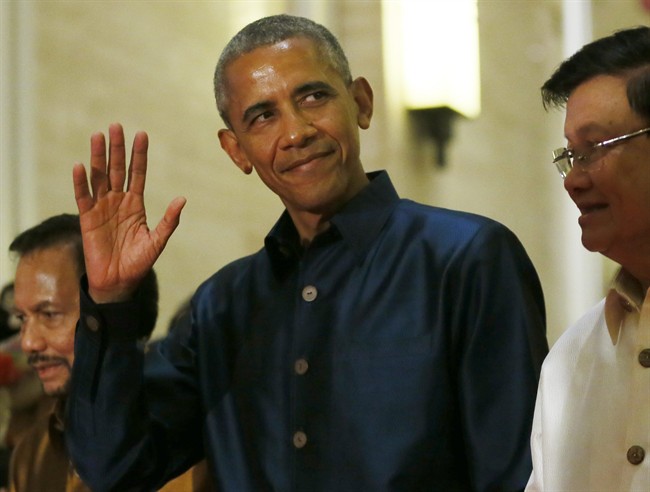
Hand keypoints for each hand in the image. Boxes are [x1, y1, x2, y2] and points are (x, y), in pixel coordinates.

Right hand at [72, 123, 185, 302]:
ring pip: (99, 177)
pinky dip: (81, 182)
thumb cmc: (139, 262)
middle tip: (116, 126)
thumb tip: (182, 199)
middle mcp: (118, 201)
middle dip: (117, 148)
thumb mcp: (157, 240)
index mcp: (135, 204)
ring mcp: (102, 208)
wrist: (119, 282)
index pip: (137, 173)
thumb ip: (168, 221)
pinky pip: (83, 197)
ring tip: (98, 136)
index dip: (139, 155)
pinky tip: (80, 166)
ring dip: (97, 157)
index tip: (142, 134)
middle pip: (117, 169)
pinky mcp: (87, 218)